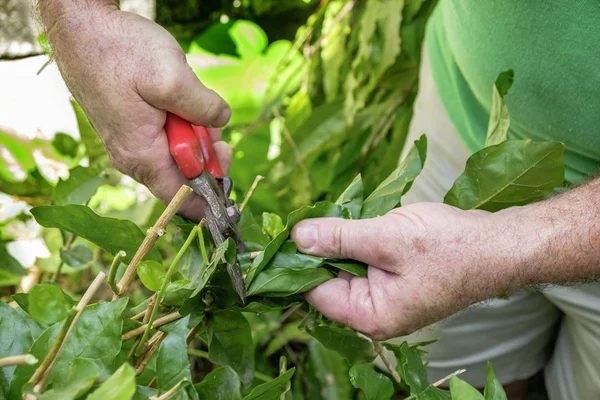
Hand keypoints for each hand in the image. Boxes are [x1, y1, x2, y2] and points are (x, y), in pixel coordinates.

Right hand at [40, 2, 230, 219]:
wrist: (82, 28)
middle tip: (215, 131)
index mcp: (142, 155)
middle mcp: (132, 157)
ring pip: (175, 154)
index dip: (209, 197)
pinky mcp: (129, 127)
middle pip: (182, 175)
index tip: (228, 180)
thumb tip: (222, 122)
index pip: (180, 198)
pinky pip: (164, 139)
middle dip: (206, 156)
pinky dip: (180, 125)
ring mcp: (129, 142)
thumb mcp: (172, 78)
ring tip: (193, 104)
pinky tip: (179, 102)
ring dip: (194, 136)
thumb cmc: (120, 51)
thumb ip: (203, 108)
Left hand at [291, 203, 508, 339]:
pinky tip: (361, 219)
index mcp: (371, 315)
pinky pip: (365, 259)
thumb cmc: (449, 247)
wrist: (498, 245)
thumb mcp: (386, 237)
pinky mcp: (395, 278)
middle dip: (322, 247)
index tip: (290, 231)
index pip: (316, 292)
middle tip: (315, 215)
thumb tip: (296, 238)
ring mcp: (386, 295)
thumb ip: (338, 238)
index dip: (300, 262)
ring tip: (342, 214)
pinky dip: (359, 239)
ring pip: (346, 265)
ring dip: (342, 239)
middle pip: (328, 279)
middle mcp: (375, 312)